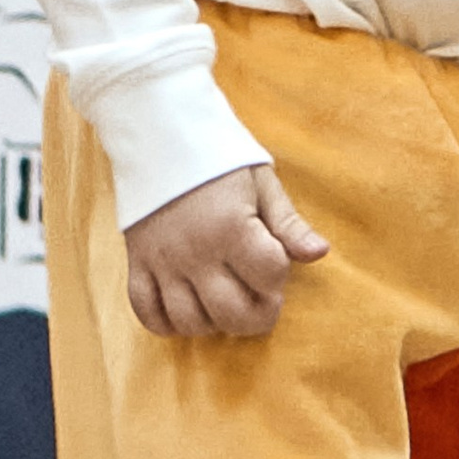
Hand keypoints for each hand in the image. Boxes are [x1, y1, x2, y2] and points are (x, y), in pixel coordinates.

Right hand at [125, 164, 328, 340]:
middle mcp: (197, 251)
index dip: (280, 279)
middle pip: (232, 313)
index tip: (275, 267)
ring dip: (214, 323)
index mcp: (232, 227)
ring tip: (223, 303)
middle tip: (260, 301)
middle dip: (257, 317)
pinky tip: (186, 310)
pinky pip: (146, 313)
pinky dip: (166, 323)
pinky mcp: (138, 263)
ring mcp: (164, 261)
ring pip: (189, 321)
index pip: (269, 277)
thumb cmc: (218, 160)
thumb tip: (320, 253)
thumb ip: (289, 224)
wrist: (159, 134)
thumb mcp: (261, 184)